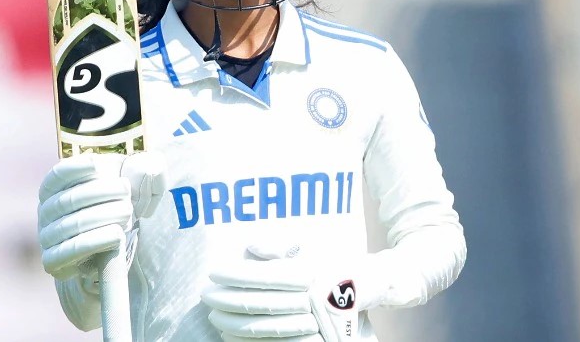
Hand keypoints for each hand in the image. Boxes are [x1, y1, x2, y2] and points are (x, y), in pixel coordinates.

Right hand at [36, 151, 165, 281]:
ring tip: (128, 214)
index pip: (57, 175)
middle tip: (127, 193)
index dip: (75, 168)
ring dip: (104, 216)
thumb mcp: (122, 187)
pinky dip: (95, 241)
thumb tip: (150, 170)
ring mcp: (46, 237)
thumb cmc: (111, 210)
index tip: (98, 164)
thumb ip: (140, 172)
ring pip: (72, 224)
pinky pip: (70, 250)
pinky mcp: (52, 261)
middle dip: (102, 193)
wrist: (102, 250)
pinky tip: (117, 235)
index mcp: (53, 189)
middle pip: (70, 199)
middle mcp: (45, 212)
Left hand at [202, 244, 358, 341]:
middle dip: (227, 300)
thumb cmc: (338, 261)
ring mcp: (314, 320)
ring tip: (214, 318)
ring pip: (265, 328)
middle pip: (259, 303)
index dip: (233, 275)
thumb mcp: (313, 246)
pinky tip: (233, 337)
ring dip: (235, 324)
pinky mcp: (316, 337)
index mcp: (306, 272)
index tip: (212, 273)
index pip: (261, 276)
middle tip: (205, 296)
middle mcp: (309, 296)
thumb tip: (250, 246)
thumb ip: (281, 248)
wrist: (374, 283)